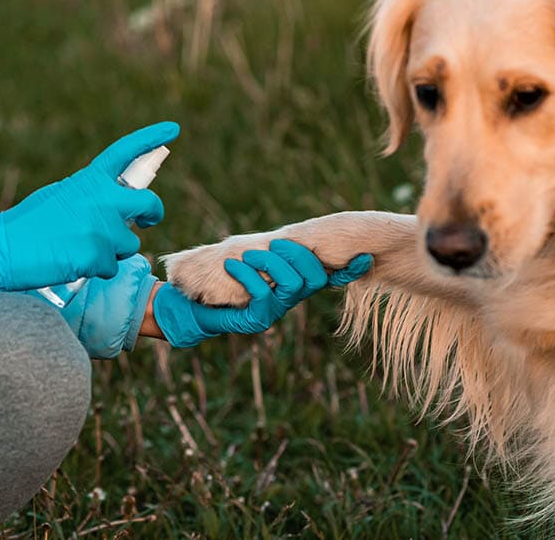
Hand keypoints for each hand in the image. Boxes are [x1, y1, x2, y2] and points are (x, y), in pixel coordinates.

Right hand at [0, 122, 178, 290]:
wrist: (2, 249)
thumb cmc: (26, 224)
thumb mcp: (59, 196)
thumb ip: (89, 196)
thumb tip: (112, 204)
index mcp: (89, 180)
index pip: (126, 151)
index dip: (151, 138)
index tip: (172, 129)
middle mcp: (101, 200)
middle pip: (149, 204)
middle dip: (153, 214)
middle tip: (148, 220)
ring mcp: (102, 230)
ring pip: (130, 243)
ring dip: (114, 249)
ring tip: (83, 249)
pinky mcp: (97, 257)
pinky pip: (112, 266)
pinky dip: (98, 269)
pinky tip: (75, 263)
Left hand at [152, 239, 372, 346]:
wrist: (189, 307)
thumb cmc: (218, 280)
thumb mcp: (246, 261)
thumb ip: (267, 251)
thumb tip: (282, 233)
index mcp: (291, 284)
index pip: (328, 277)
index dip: (348, 270)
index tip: (365, 257)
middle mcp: (288, 300)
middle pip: (312, 279)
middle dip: (299, 257)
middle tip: (277, 245)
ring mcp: (273, 312)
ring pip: (291, 286)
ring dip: (272, 264)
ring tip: (250, 255)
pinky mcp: (255, 320)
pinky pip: (263, 296)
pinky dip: (249, 275)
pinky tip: (233, 265)